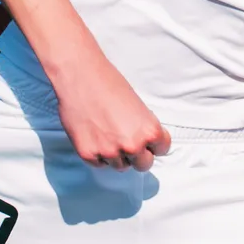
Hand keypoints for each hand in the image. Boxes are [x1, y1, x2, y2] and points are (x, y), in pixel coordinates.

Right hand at [54, 53, 169, 170]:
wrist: (82, 77)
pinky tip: (96, 137)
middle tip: (128, 142)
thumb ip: (144, 128)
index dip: (155, 144)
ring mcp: (109, 152)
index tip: (148, 140)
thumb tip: (144, 142)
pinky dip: (99, 155)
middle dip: (138, 155)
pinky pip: (100, 164)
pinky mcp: (88, 154)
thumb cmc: (111, 85)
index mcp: (150, 132)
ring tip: (109, 135)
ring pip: (120, 166)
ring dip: (117, 155)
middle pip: (143, 164)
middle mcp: (132, 146)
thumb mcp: (139, 107)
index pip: (162, 150)